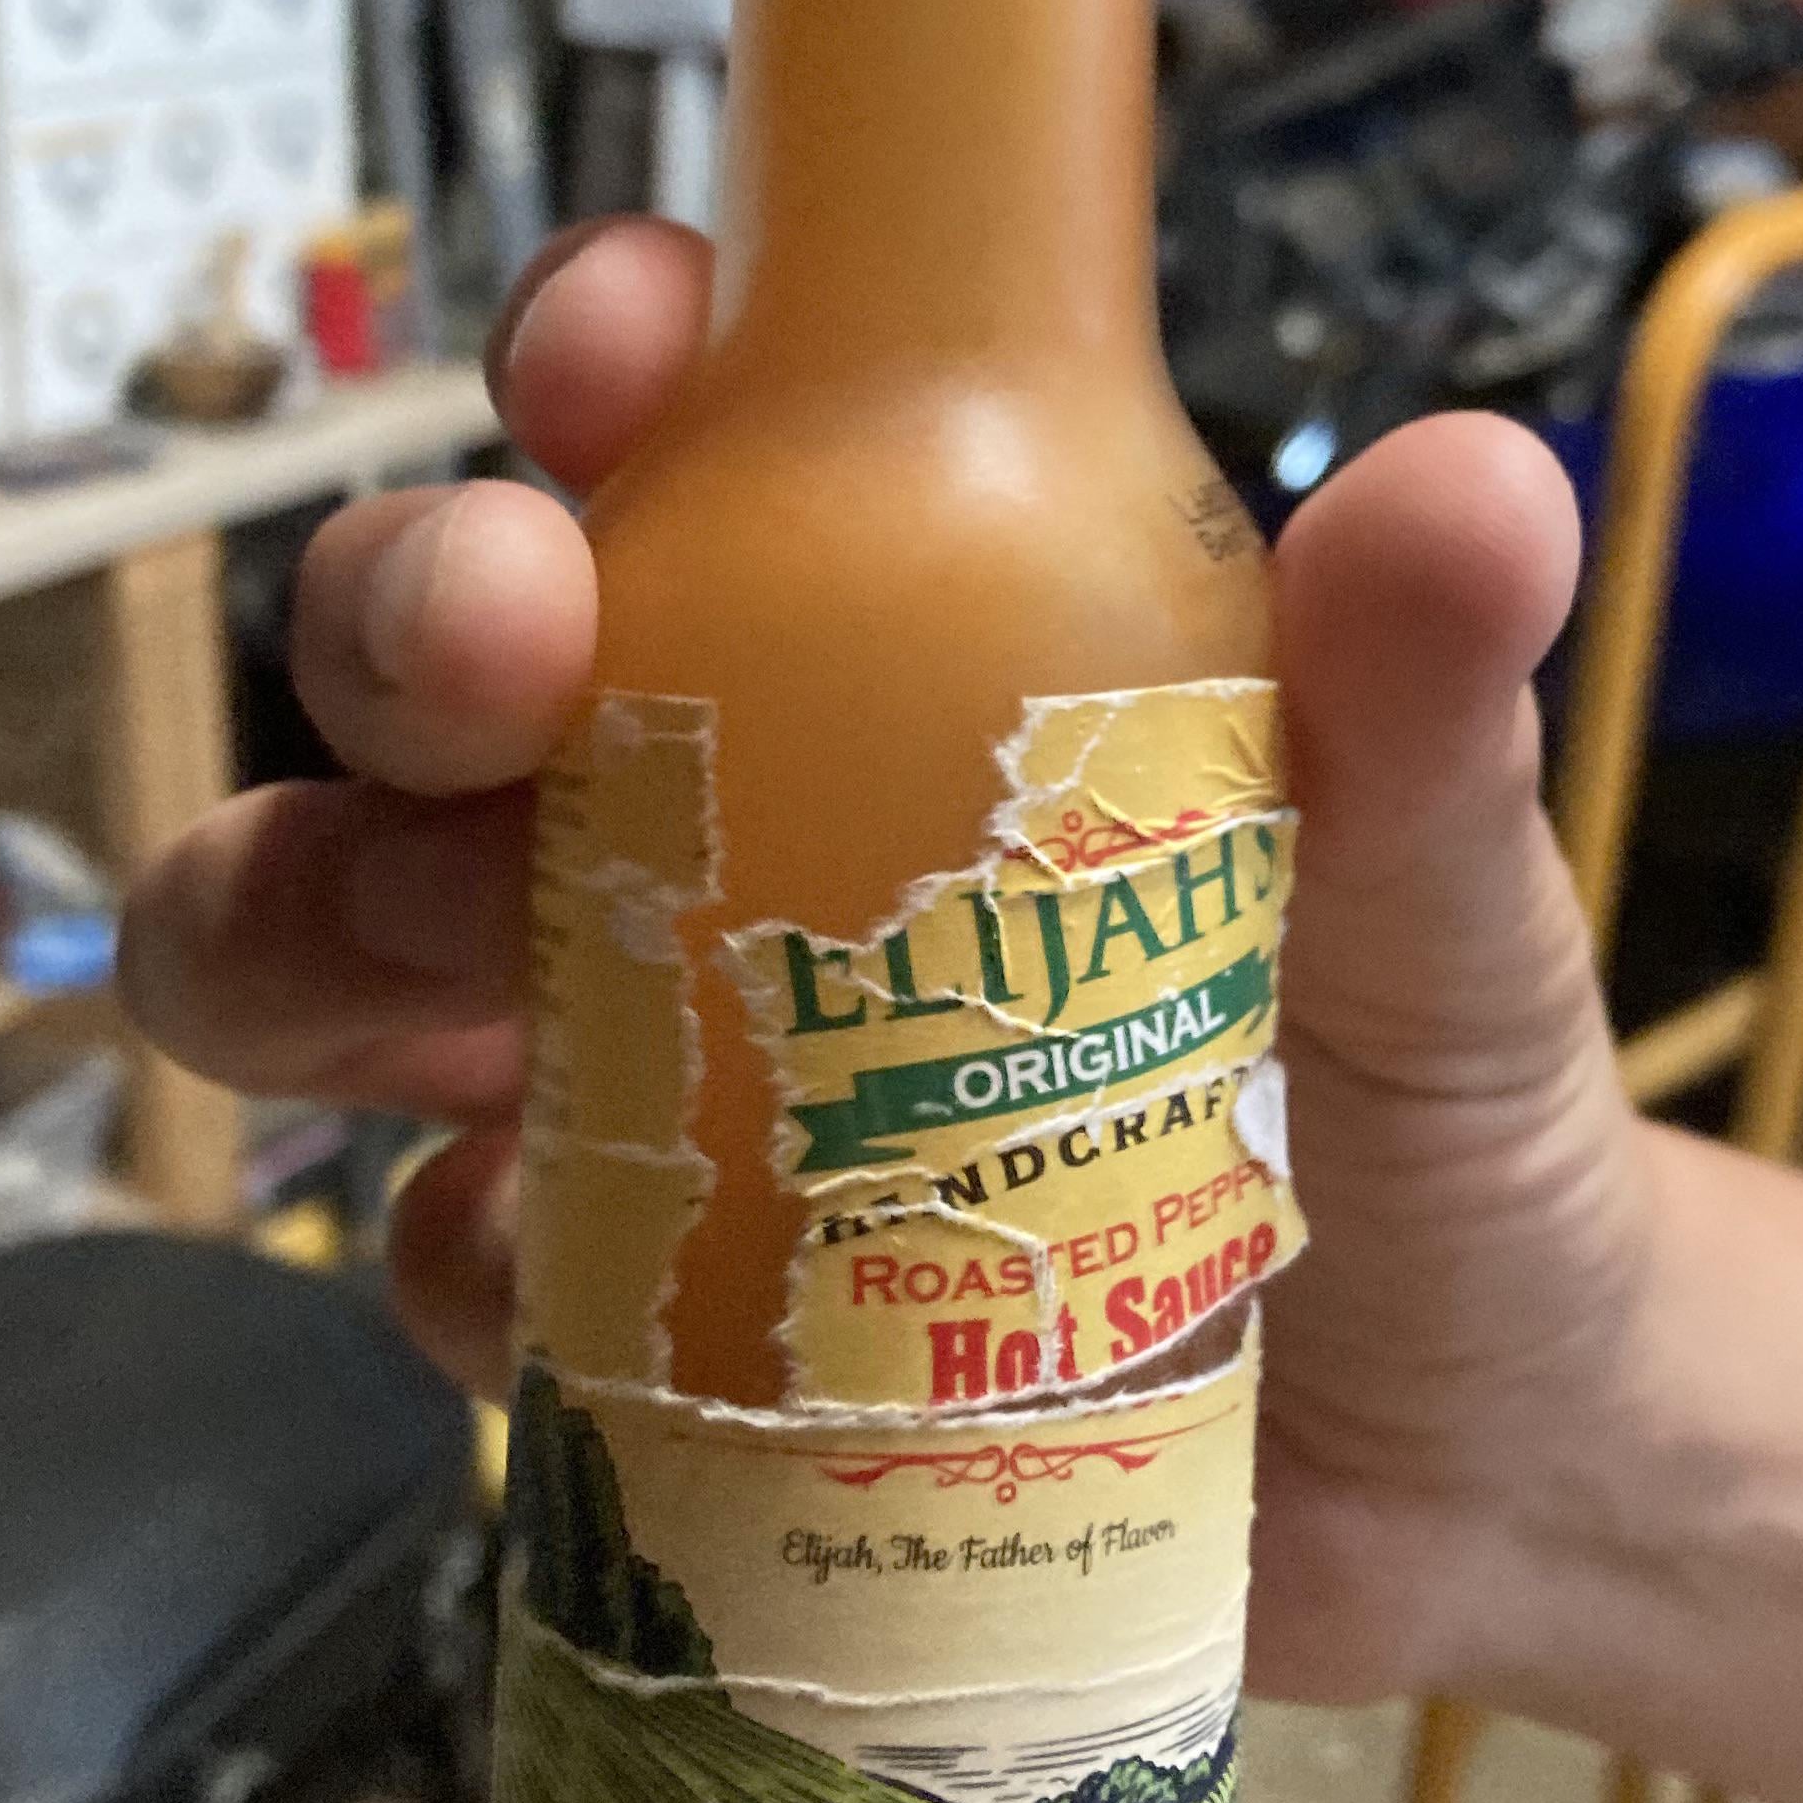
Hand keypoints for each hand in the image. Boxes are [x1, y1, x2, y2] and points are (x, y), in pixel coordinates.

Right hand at [118, 219, 1656, 1706]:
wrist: (1471, 1449)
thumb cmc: (1426, 1091)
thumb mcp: (1434, 892)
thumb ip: (1422, 708)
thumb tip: (1476, 485)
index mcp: (887, 638)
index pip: (680, 426)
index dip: (601, 353)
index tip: (614, 359)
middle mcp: (703, 815)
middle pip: (424, 669)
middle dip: (400, 615)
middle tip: (493, 658)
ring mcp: (633, 1060)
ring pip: (328, 936)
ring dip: (326, 920)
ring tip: (468, 968)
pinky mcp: (619, 1307)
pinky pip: (440, 1257)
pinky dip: (472, 1257)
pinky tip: (601, 1292)